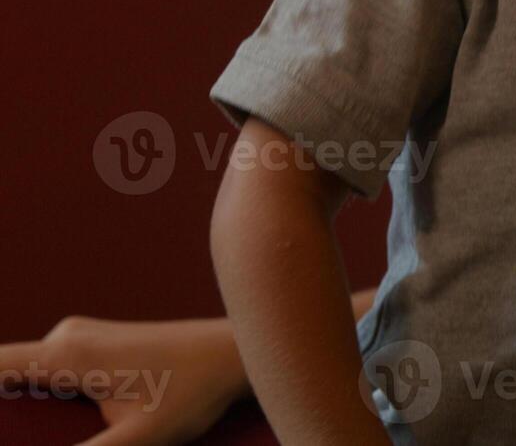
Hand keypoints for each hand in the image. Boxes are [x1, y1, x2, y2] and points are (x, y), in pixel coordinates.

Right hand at [0, 314, 248, 445]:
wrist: (236, 353)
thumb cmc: (195, 392)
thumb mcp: (139, 438)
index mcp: (67, 354)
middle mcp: (66, 337)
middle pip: (6, 379)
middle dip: (8, 416)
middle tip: (30, 438)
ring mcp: (80, 337)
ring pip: (30, 377)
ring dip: (29, 412)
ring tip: (93, 424)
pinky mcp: (95, 344)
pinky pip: (53, 373)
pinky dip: (49, 401)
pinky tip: (66, 425)